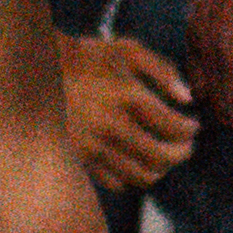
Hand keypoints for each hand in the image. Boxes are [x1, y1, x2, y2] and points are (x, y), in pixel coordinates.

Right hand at [58, 33, 199, 189]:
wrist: (40, 71)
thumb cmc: (90, 57)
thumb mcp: (128, 50)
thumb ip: (163, 70)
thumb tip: (188, 99)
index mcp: (127, 97)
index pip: (174, 127)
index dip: (190, 130)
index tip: (192, 126)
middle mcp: (112, 126)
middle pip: (162, 157)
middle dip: (182, 153)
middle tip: (186, 146)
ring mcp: (94, 147)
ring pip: (142, 175)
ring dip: (161, 169)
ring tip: (164, 157)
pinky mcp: (80, 160)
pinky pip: (117, 182)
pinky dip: (132, 176)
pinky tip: (136, 161)